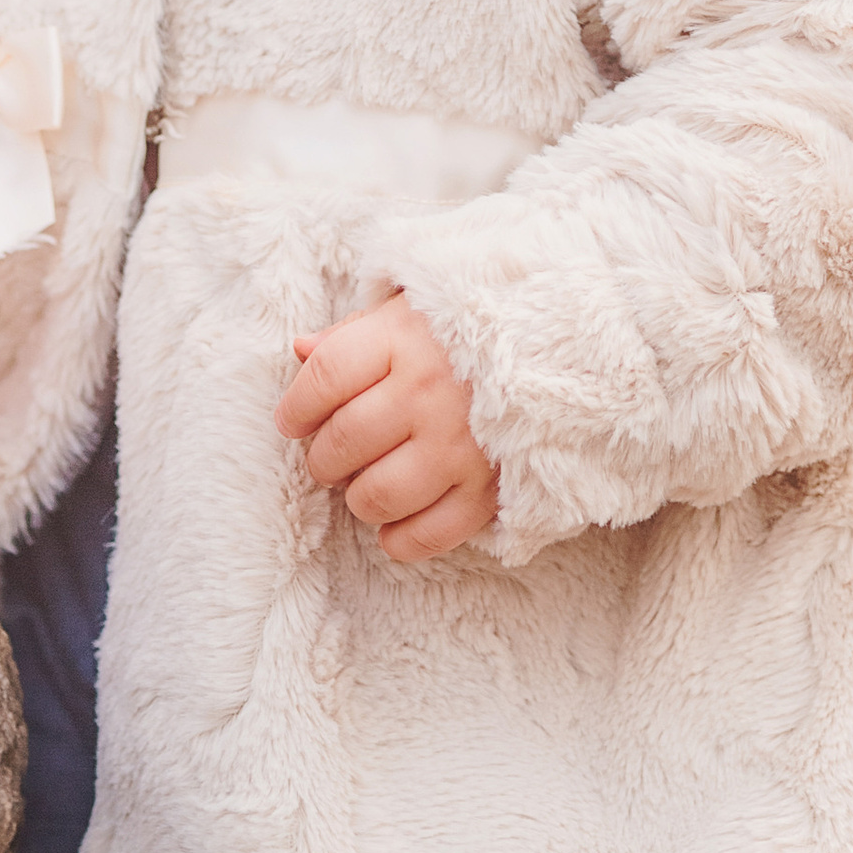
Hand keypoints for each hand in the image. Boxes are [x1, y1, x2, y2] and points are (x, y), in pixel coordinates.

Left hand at [275, 293, 498, 559]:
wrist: (560, 345)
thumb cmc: (466, 331)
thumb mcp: (409, 311)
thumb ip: (353, 333)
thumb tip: (299, 351)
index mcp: (402, 339)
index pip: (324, 378)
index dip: (296, 406)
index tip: (292, 422)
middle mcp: (428, 392)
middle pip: (343, 441)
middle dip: (323, 459)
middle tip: (329, 459)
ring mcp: (461, 445)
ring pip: (378, 495)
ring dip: (358, 500)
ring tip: (363, 488)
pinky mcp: (491, 489)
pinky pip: (431, 534)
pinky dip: (401, 541)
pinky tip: (392, 527)